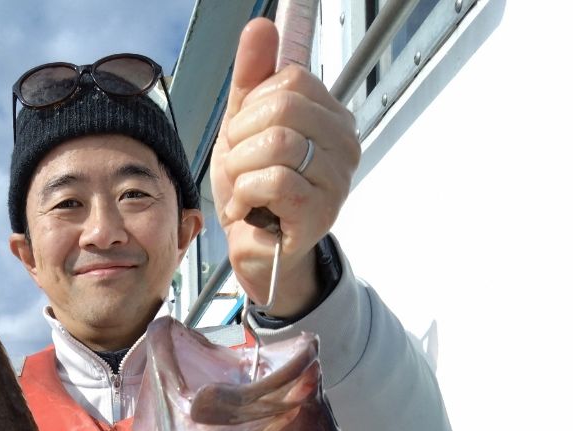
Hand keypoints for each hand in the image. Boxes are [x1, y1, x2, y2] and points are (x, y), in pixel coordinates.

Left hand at [210, 18, 359, 315]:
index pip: (290, 79)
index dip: (252, 105)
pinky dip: (245, 194)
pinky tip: (247, 208)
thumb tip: (261, 28)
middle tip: (239, 165)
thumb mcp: (243, 128)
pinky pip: (274, 180)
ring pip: (275, 143)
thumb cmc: (256, 193)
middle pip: (282, 107)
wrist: (257, 250)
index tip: (246, 135)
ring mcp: (336, 179)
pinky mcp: (319, 211)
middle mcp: (344, 143)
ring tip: (242, 189)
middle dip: (242, 137)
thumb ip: (251, 79)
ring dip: (240, 168)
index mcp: (330, 116)